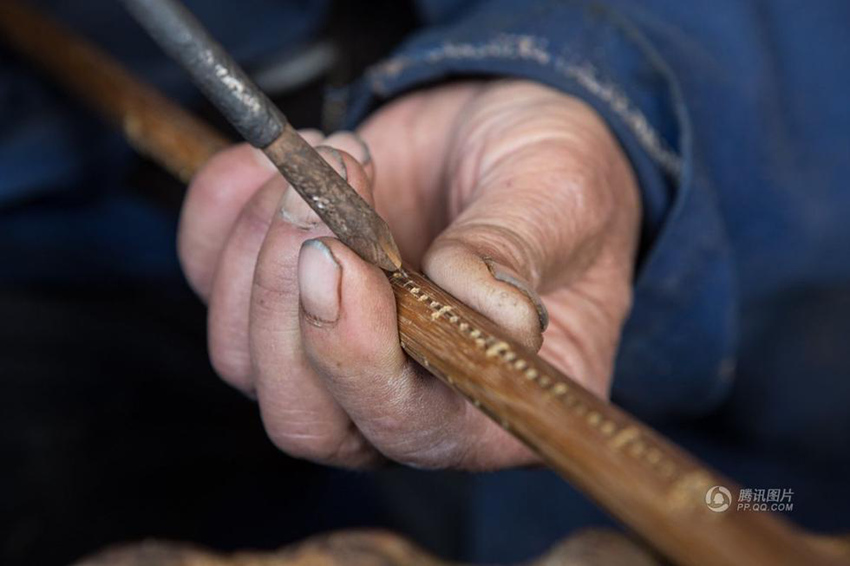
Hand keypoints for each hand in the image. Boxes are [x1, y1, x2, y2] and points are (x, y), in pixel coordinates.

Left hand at [178, 80, 640, 469]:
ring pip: (243, 360)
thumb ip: (515, 249)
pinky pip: (210, 283)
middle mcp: (405, 399)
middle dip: (289, 305)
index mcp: (489, 400)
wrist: (501, 128)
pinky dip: (218, 218)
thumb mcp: (557, 198)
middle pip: (303, 417)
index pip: (406, 428)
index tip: (342, 257)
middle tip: (319, 197)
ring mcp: (335, 355)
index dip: (357, 358)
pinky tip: (265, 163)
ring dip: (259, 251)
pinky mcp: (286, 298)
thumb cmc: (554, 176)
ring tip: (326, 161)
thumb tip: (472, 298)